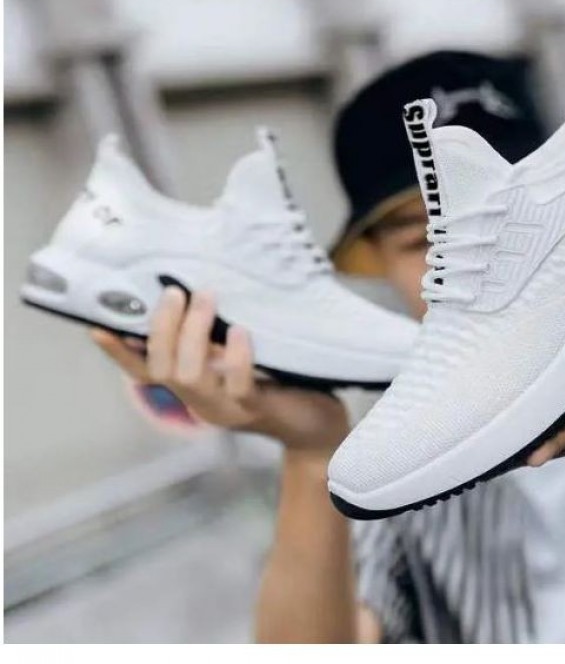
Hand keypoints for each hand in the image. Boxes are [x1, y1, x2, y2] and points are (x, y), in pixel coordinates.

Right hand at [91, 287, 349, 455]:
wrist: (315, 422)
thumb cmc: (278, 381)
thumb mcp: (238, 356)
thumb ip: (214, 338)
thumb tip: (194, 294)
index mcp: (192, 387)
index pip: (144, 371)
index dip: (118, 352)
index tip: (99, 324)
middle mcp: (200, 401)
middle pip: (160, 370)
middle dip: (163, 328)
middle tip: (177, 292)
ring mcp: (225, 409)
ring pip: (189, 376)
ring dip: (193, 334)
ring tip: (206, 298)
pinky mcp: (255, 409)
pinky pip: (237, 385)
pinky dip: (235, 357)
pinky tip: (239, 332)